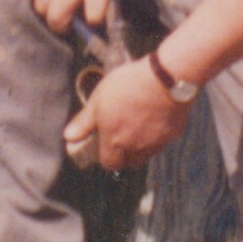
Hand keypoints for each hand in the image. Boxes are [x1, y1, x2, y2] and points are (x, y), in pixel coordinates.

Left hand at [63, 53, 188, 173]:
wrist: (166, 78)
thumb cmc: (128, 87)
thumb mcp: (98, 101)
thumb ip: (84, 122)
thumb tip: (68, 137)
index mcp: (116, 142)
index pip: (109, 164)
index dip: (106, 157)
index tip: (105, 147)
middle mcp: (137, 148)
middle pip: (131, 163)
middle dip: (125, 156)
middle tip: (122, 139)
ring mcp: (158, 142)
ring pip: (148, 153)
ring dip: (142, 147)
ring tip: (139, 127)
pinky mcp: (174, 133)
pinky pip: (164, 140)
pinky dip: (158, 135)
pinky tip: (156, 117)